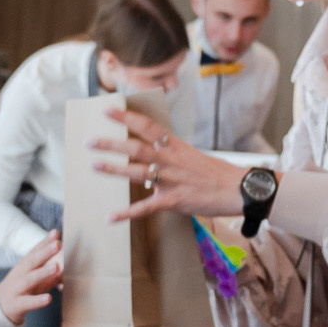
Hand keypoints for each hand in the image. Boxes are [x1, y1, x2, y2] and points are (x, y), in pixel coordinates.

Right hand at [0, 232, 62, 323]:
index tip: (56, 233)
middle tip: (57, 244)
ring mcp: (17, 288)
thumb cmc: (22, 289)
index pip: (34, 251)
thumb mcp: (35, 278)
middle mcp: (20, 274)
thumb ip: (50, 272)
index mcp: (25, 266)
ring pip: (29, 280)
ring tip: (56, 267)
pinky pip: (27, 302)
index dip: (45, 242)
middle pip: (32, 261)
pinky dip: (37, 300)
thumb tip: (68, 267)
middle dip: (45, 252)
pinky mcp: (17, 304)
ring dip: (43, 273)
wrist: (0, 306)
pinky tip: (48, 298)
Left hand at [88, 107, 241, 220]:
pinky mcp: (173, 201)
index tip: (107, 109)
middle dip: (111, 144)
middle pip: (135, 148)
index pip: (147, 127)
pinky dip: (126, 214)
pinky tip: (110, 217)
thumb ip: (170, 152)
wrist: (238, 190)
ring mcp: (170, 180)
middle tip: (89, 141)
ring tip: (93, 165)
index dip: (126, 117)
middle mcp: (170, 160)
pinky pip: (145, 208)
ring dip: (113, 169)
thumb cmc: (215, 173)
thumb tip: (151, 149)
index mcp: (175, 146)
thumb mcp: (191, 155)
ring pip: (136, 172)